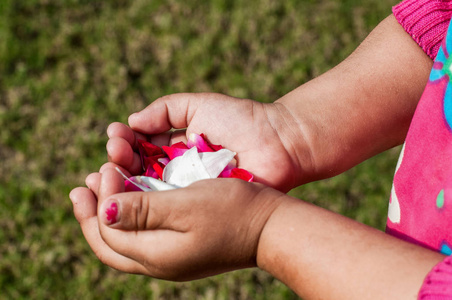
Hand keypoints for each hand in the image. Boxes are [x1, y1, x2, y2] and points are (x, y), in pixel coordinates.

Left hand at [69, 168, 282, 279]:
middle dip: (91, 215)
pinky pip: (144, 234)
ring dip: (110, 212)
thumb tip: (104, 211)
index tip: (103, 169)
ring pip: (126, 240)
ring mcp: (173, 257)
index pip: (108, 233)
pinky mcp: (184, 246)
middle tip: (80, 186)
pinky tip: (132, 198)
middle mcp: (160, 262)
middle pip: (110, 245)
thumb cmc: (234, 210)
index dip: (99, 201)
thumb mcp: (186, 206)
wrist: (272, 226)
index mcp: (156, 255)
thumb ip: (143, 210)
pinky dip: (131, 215)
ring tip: (100, 186)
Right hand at [106, 93, 310, 191]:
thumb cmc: (241, 120)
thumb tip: (131, 121)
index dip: (124, 143)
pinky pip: (170, 207)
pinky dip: (149, 203)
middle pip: (139, 169)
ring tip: (112, 170)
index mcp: (175, 145)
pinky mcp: (199, 206)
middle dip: (120, 161)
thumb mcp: (198, 105)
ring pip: (149, 190)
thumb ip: (165, 110)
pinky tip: (131, 195)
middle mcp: (177, 169)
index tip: (116, 136)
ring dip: (127, 182)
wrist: (279, 142)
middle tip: (114, 153)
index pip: (140, 147)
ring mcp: (187, 190)